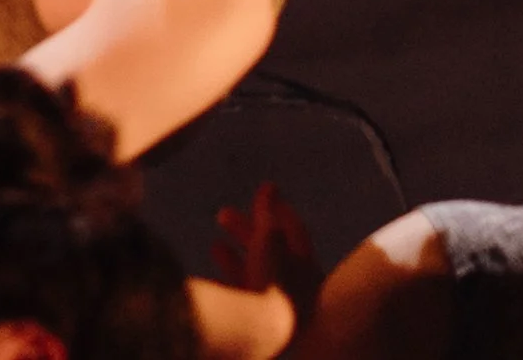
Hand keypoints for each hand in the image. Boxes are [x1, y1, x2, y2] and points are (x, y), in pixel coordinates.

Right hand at [212, 187, 319, 326]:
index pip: (296, 232)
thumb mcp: (269, 238)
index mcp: (308, 269)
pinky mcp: (263, 327)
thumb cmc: (272, 282)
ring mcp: (281, 310)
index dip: (278, 209)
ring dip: (235, 259)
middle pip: (273, 254)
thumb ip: (268, 213)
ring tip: (215, 245)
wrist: (263, 335)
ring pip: (257, 278)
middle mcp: (299, 291)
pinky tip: (214, 279)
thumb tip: (269, 186)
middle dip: (247, 232)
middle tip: (222, 213)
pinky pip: (246, 300)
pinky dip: (230, 283)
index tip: (263, 191)